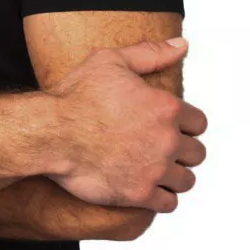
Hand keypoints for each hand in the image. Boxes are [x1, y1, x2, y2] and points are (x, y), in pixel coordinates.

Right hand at [46, 37, 206, 213]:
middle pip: (197, 153)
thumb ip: (151, 53)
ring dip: (173, 176)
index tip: (167, 127)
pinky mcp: (140, 194)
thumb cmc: (75, 96)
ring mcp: (155, 169)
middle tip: (158, 148)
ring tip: (153, 169)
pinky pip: (168, 203)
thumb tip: (182, 45)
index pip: (199, 123)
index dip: (184, 124)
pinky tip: (144, 187)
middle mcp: (167, 140)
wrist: (49, 133)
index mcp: (166, 107)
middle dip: (181, 151)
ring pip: (186, 180)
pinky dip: (160, 197)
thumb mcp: (111, 61)